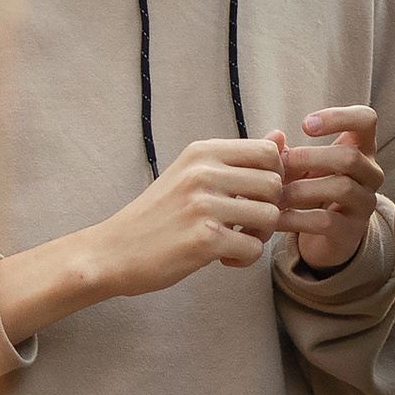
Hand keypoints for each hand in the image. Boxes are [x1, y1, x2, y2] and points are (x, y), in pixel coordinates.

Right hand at [0, 136, 284, 340]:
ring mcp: (204, 205)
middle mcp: (203, 172)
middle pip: (275, 185)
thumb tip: (282, 136)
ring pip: (270, 217)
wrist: (113, 251)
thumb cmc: (157, 215)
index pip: (268, 151)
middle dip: (268, 208)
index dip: (271, 176)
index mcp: (202, 152)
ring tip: (232, 240)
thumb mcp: (192, 175)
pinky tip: (220, 257)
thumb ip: (237, 158)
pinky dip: (243, 259)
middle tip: (243, 224)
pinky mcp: (205, 239)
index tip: (250, 196)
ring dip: (257, 236)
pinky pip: (254, 249)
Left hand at [279, 104, 382, 272]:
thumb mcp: (301, 167)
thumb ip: (287, 152)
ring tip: (275, 194)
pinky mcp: (352, 231)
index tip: (305, 126)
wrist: (324, 236)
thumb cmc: (313, 189)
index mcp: (361, 148)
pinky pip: (326, 221)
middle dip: (311, 157)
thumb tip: (274, 137)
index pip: (366, 119)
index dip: (339, 117)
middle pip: (350, 156)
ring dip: (301, 189)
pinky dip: (296, 218)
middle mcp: (370, 173)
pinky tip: (276, 217)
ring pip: (341, 188)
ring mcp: (365, 203)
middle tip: (282, 162)